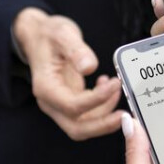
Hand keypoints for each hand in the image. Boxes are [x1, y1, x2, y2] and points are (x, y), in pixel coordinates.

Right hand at [13, 7, 124, 139]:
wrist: (38, 36)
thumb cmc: (49, 35)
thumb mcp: (62, 34)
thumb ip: (76, 50)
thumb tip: (90, 68)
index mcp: (45, 88)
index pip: (72, 106)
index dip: (96, 100)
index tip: (115, 83)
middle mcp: (50, 102)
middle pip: (76, 129)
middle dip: (103, 125)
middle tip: (125, 114)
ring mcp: (59, 105)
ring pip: (84, 126)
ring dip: (106, 114)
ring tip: (116, 87)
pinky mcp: (69, 102)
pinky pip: (88, 115)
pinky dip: (102, 106)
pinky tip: (107, 84)